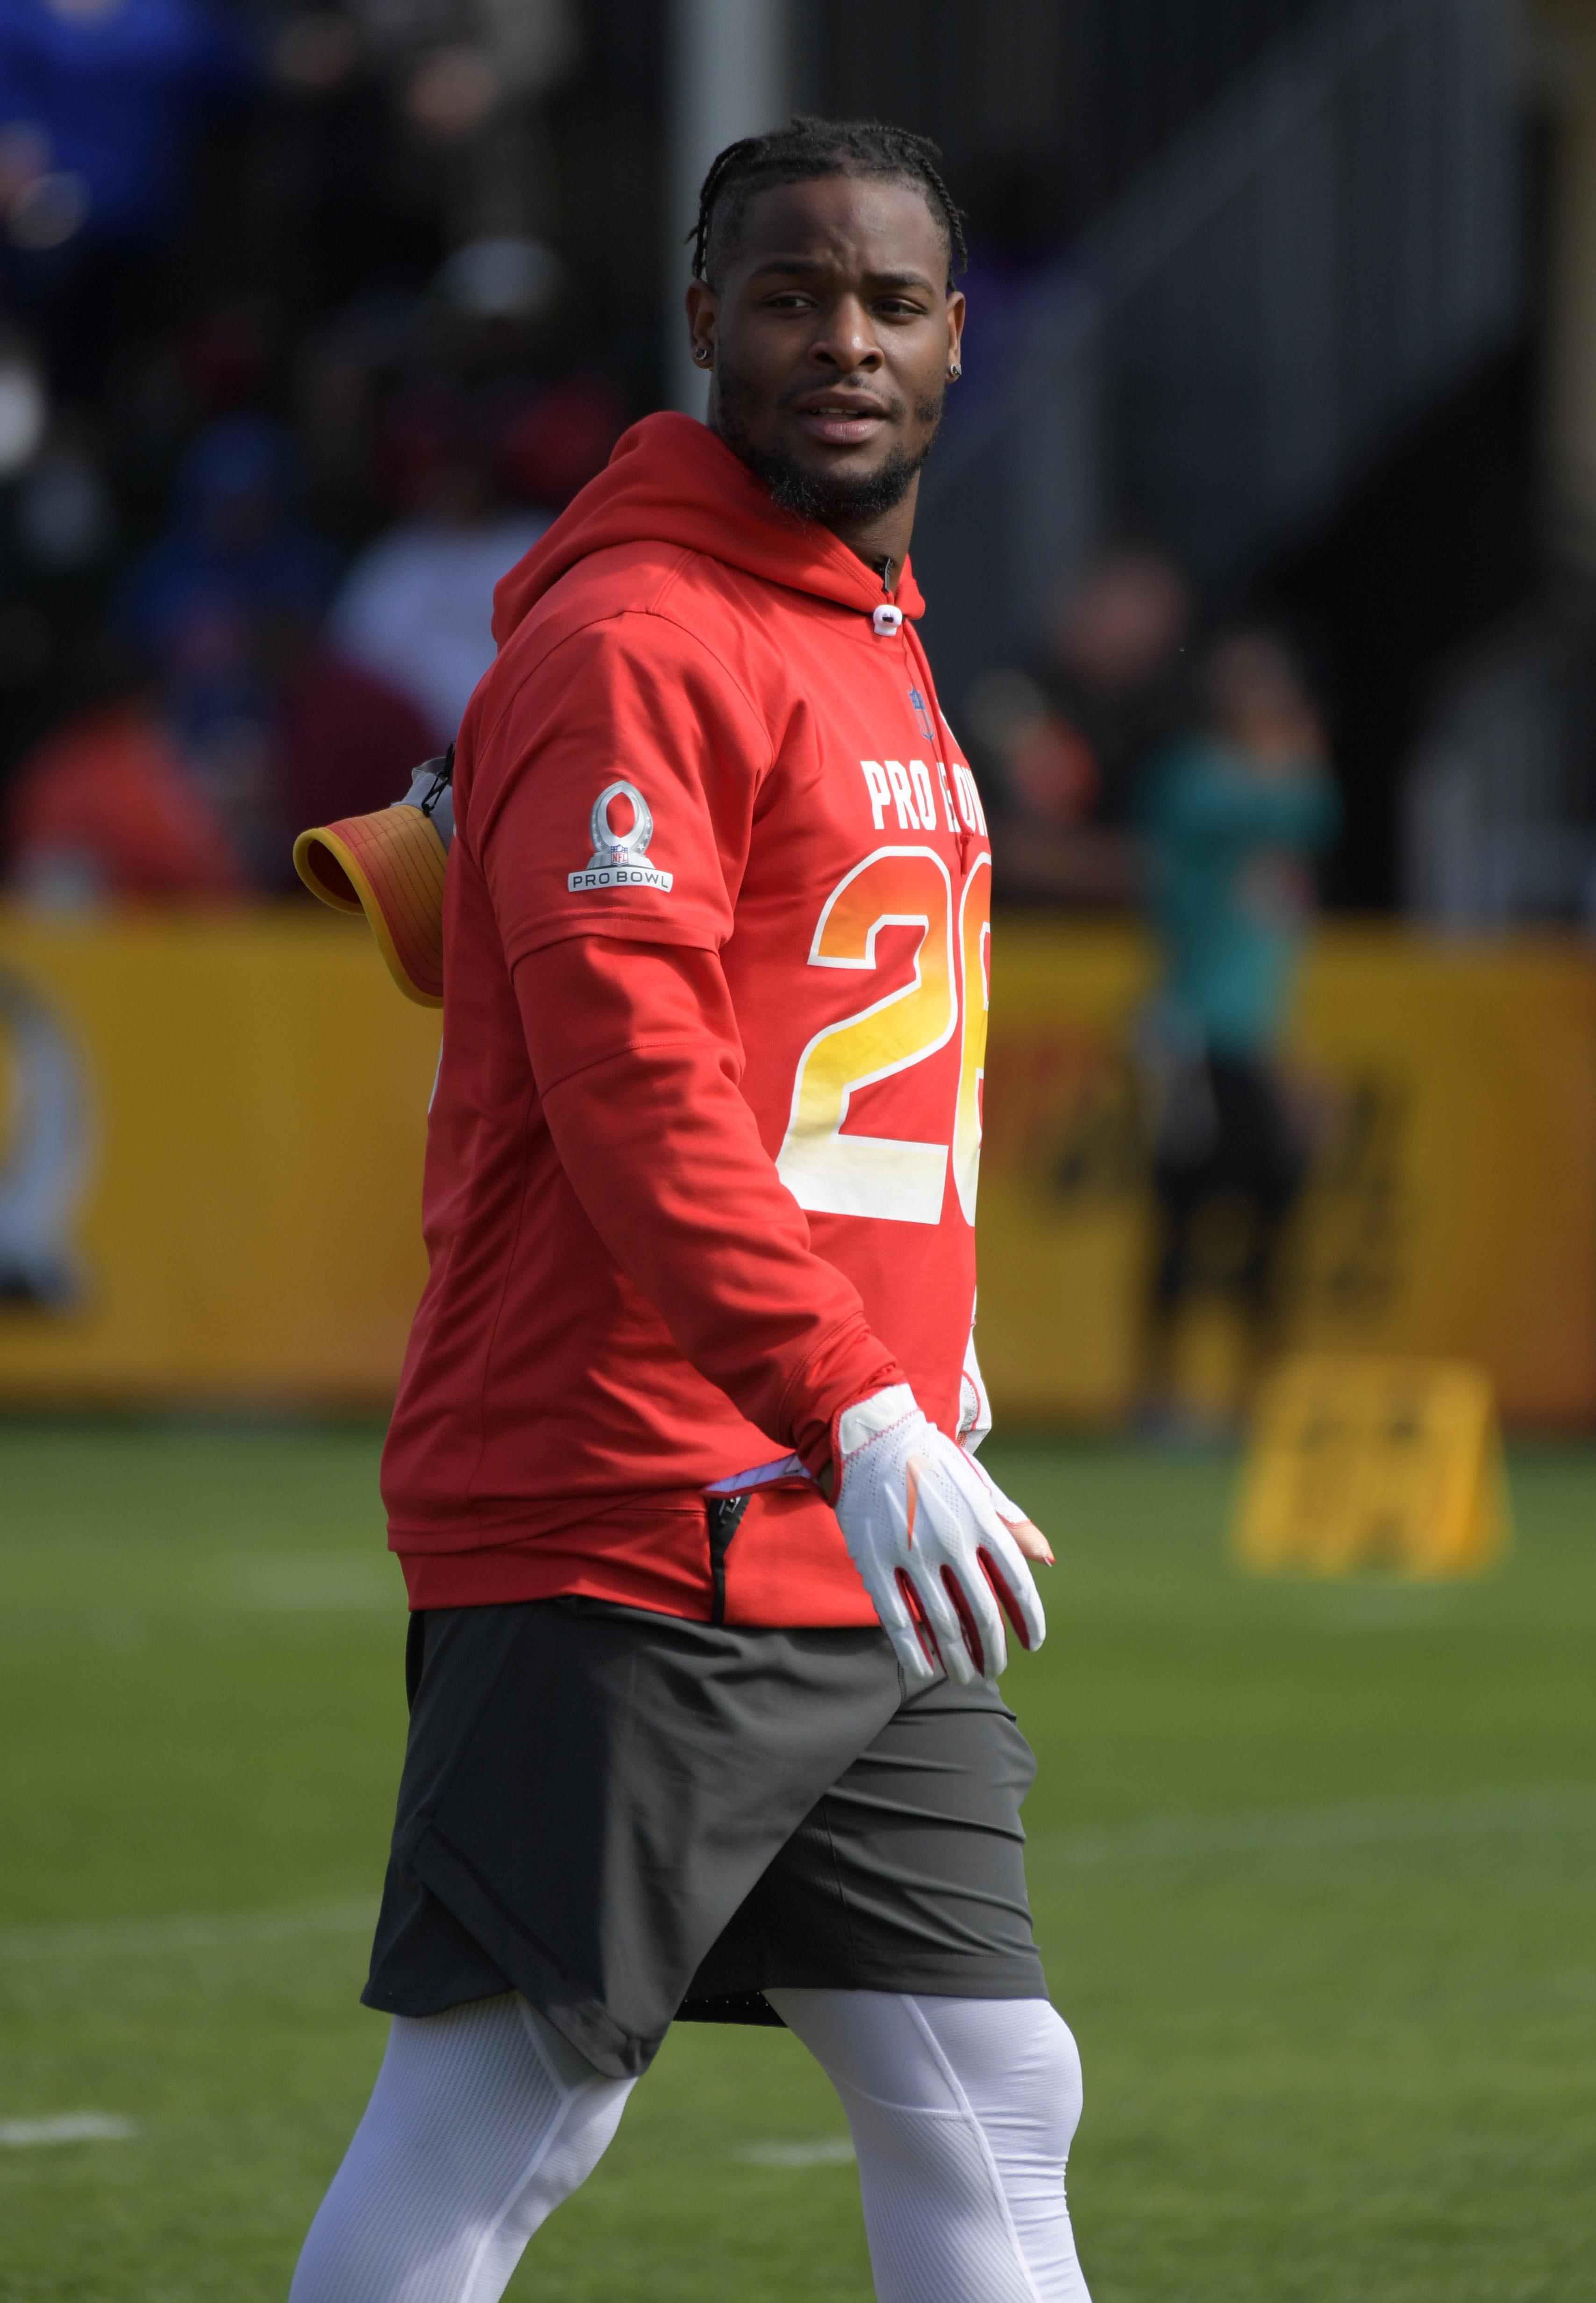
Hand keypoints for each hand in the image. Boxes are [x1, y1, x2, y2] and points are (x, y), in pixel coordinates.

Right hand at [832, 1386, 1047, 1686]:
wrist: (871, 1439)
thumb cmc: (931, 1464)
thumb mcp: (977, 1487)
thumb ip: (1011, 1524)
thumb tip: (1049, 1558)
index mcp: (982, 1519)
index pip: (1017, 1584)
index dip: (1029, 1621)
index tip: (1033, 1645)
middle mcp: (951, 1538)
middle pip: (983, 1612)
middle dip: (992, 1650)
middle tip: (995, 1670)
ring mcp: (911, 1552)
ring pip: (943, 1623)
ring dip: (958, 1658)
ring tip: (966, 1676)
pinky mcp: (874, 1562)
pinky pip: (898, 1620)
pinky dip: (915, 1651)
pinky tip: (925, 1670)